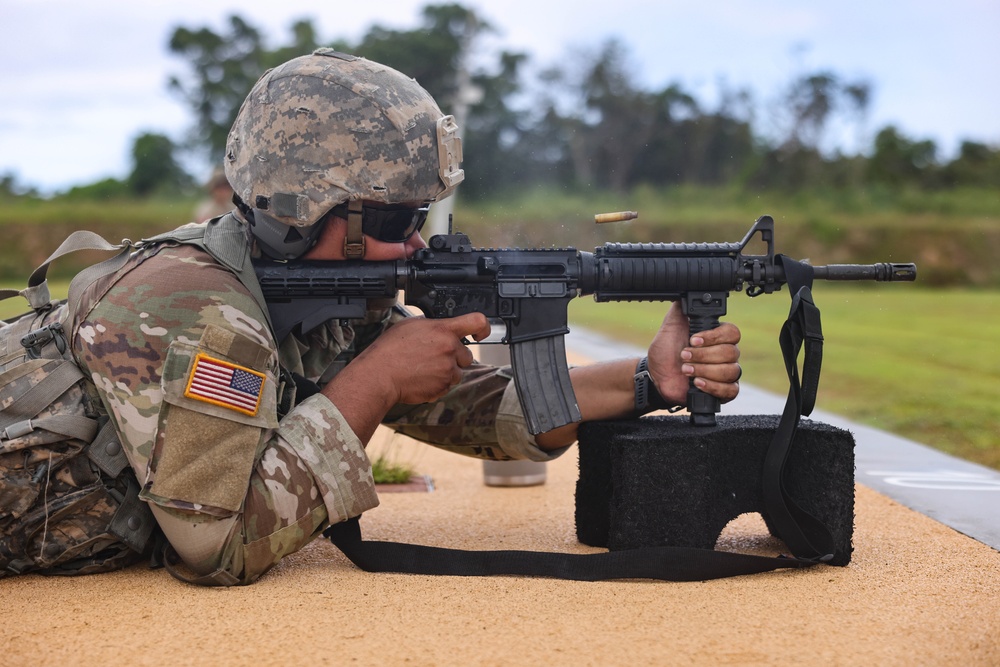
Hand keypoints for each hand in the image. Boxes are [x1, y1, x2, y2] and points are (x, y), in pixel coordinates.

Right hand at [355, 312, 491, 404]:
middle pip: (467, 354)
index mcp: (443, 330)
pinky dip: (438, 384)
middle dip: (454, 357)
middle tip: (433, 358)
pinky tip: (421, 379)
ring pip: (457, 372)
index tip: (481, 333)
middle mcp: (449, 349)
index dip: (483, 327)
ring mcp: (447, 370)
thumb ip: (432, 326)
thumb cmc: (390, 350)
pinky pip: (447, 386)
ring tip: (424, 369)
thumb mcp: (411, 325)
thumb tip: (440, 328)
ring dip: (446, 372)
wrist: (380, 375)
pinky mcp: (443, 387)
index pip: (476, 322)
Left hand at [646, 302, 741, 405]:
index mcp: (717, 336)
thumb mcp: (670, 326)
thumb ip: (680, 309)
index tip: (693, 339)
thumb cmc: (665, 351)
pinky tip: (697, 383)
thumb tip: (686, 291)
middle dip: (703, 356)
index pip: (732, 333)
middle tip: (684, 356)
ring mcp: (725, 373)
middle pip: (731, 353)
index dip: (714, 337)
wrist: (655, 375)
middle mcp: (725, 353)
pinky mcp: (722, 391)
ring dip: (705, 371)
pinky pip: (731, 390)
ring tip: (686, 370)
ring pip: (731, 371)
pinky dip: (713, 386)